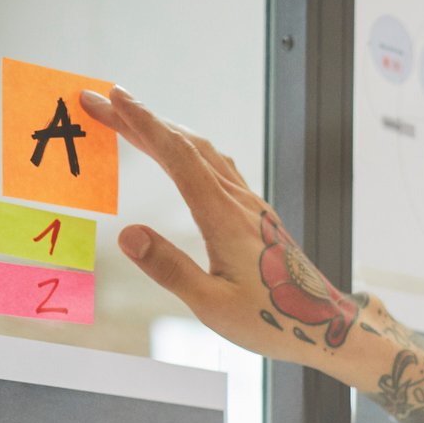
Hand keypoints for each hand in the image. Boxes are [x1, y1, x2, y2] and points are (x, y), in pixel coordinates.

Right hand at [80, 86, 382, 379]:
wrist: (324, 325)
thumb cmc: (271, 321)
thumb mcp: (213, 305)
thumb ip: (170, 269)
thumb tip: (127, 234)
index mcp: (224, 218)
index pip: (177, 156)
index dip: (142, 123)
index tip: (111, 97)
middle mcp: (238, 202)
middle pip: (184, 146)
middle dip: (140, 120)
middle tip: (99, 101)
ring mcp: (250, 205)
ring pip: (203, 153)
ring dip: (164, 131)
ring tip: (129, 120)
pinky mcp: (257, 214)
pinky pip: (217, 167)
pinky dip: (188, 150)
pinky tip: (180, 153)